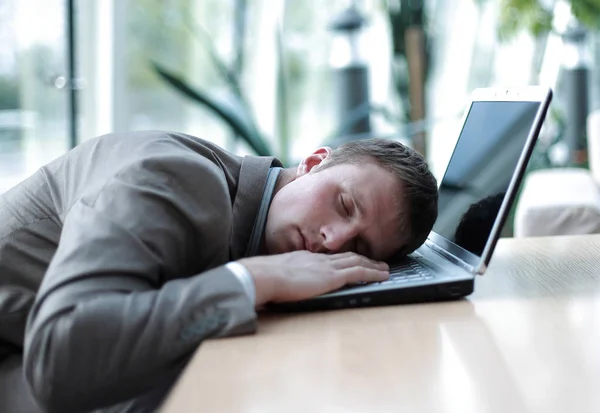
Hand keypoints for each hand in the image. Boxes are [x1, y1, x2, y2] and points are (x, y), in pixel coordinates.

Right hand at [237, 251, 388, 305]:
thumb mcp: (275, 276)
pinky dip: (373, 273)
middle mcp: (319, 259)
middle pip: (347, 256)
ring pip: (357, 262)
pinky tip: (383, 276)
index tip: (351, 260)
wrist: (263, 276)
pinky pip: (359, 272)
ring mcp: (326, 267)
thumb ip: (283, 280)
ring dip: (373, 265)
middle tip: (377, 262)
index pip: (330, 257)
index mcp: (305, 258)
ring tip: (384, 269)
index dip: (343, 258)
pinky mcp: (332, 277)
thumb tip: (281, 288)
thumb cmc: (263, 279)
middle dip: (363, 259)